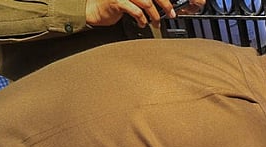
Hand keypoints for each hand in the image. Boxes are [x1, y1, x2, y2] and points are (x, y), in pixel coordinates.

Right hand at [85, 0, 203, 27]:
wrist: (94, 10)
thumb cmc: (114, 5)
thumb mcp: (133, 0)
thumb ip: (146, 1)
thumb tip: (164, 6)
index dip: (164, 0)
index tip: (171, 8)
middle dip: (165, 5)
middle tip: (170, 14)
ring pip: (147, 3)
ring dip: (154, 16)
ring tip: (156, 23)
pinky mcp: (117, 2)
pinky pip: (136, 11)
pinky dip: (142, 19)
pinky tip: (142, 24)